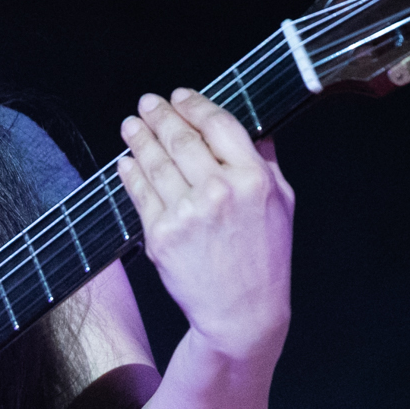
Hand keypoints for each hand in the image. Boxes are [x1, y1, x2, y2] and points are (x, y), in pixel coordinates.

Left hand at [116, 89, 293, 358]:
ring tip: (131, 125)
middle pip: (180, 138)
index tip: (180, 96)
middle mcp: (219, 190)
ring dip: (139, 138)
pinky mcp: (162, 235)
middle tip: (147, 104)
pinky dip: (131, 173)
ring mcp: (187, 213)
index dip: (194, 105)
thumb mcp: (282, 203)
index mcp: (254, 177)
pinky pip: (141, 194)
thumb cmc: (265, 259)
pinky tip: (126, 161)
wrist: (242, 312)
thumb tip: (253, 127)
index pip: (218, 125)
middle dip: (159, 116)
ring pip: (156, 163)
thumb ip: (266, 162)